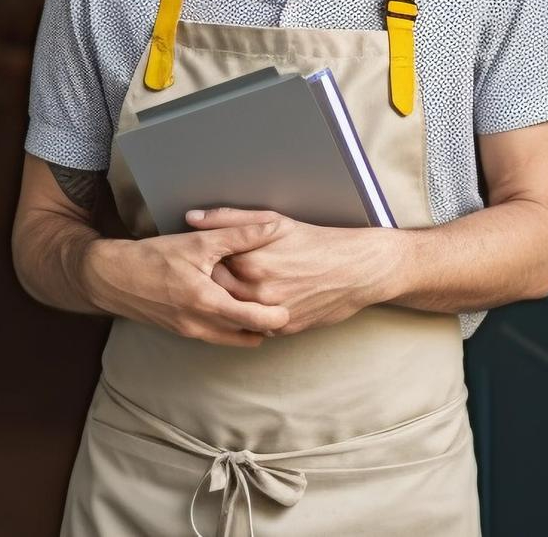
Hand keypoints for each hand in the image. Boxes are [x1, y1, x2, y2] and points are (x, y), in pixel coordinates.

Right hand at [82, 226, 290, 347]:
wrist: (112, 278)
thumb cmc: (153, 257)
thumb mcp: (197, 240)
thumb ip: (238, 235)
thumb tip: (271, 227)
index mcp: (207, 303)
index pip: (254, 320)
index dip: (277, 316)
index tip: (291, 307)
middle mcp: (200, 325)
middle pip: (247, 335)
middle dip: (267, 327)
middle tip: (284, 311)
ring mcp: (190, 332)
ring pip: (231, 339)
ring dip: (249, 329)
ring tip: (264, 312)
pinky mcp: (181, 331)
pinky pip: (215, 337)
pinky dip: (230, 329)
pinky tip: (235, 312)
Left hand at [189, 208, 406, 336]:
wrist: (356, 269)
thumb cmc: (315, 241)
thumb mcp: (273, 221)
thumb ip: (229, 219)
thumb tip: (191, 218)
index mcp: (249, 262)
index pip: (207, 267)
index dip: (204, 262)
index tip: (203, 258)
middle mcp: (256, 291)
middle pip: (217, 292)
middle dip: (212, 284)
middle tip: (216, 273)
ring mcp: (269, 313)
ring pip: (233, 312)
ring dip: (230, 302)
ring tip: (239, 286)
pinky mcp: (283, 329)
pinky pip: (254, 325)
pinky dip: (252, 315)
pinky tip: (257, 301)